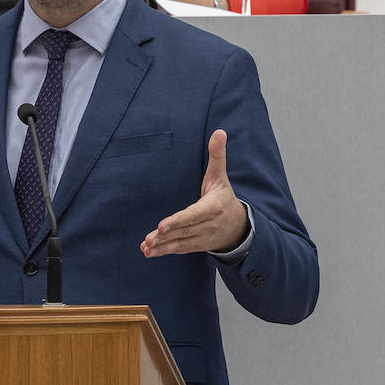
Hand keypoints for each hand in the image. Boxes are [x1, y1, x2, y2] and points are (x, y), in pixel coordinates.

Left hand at [141, 130, 248, 256]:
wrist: (239, 226)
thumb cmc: (223, 197)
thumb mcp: (220, 176)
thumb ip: (217, 155)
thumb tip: (219, 132)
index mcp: (213, 207)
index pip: (194, 215)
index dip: (178, 221)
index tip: (162, 225)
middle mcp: (208, 225)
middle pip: (184, 231)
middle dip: (166, 236)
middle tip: (149, 239)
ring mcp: (203, 238)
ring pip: (181, 243)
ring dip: (162, 247)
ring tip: (146, 247)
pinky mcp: (197, 246)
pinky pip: (180, 249)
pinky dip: (165, 251)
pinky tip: (149, 252)